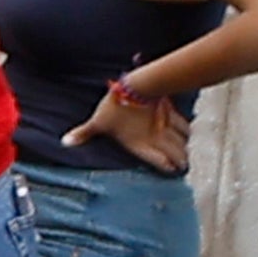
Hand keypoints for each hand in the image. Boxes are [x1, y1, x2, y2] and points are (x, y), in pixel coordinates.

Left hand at [74, 86, 192, 173]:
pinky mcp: (170, 111)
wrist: (138, 86)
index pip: (156, 159)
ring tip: (191, 154)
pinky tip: (192, 131)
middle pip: (173, 151)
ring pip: (181, 139)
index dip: (165, 165)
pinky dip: (188, 129)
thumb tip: (65, 142)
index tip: (173, 170)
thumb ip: (84, 133)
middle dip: (181, 159)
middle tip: (186, 166)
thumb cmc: (116, 106)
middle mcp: (155, 136)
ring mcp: (165, 124)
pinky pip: (183, 123)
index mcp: (139, 143)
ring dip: (186, 147)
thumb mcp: (98, 122)